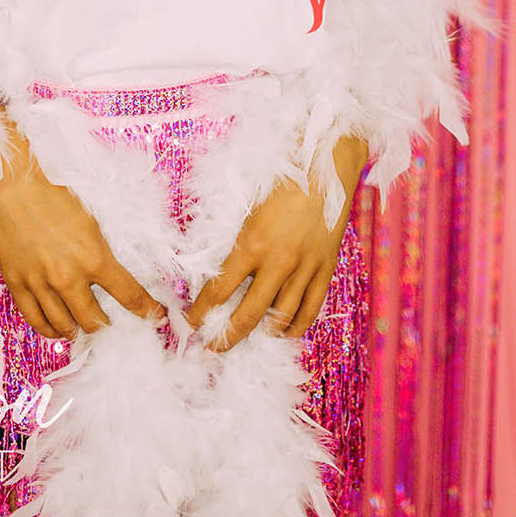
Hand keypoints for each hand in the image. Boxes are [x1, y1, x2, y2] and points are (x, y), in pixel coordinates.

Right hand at [0, 157, 169, 343]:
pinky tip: (57, 328)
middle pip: (94, 322)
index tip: (155, 317)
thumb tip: (113, 273)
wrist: (13, 185)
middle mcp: (68, 277)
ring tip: (83, 328)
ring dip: (77, 331)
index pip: (128, 295)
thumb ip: (101, 251)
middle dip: (107, 327)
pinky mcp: (17, 285)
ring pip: (64, 327)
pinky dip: (49, 330)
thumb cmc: (55, 193)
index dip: (146, 310)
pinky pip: (35, 321)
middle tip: (112, 326)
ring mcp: (40, 284)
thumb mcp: (91, 219)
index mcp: (94, 257)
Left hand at [182, 170, 352, 353]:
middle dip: (226, 336)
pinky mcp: (325, 270)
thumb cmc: (281, 181)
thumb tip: (220, 270)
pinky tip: (283, 332)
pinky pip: (310, 310)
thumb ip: (237, 242)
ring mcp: (304, 269)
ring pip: (280, 318)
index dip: (202, 311)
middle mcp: (278, 262)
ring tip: (247, 343)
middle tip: (212, 349)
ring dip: (260, 335)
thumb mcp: (249, 208)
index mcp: (253, 244)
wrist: (324, 167)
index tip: (190, 323)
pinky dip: (296, 327)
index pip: (220, 289)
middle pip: (248, 314)